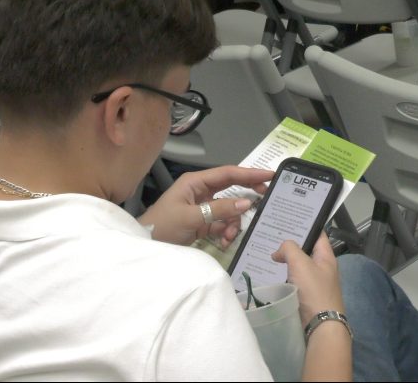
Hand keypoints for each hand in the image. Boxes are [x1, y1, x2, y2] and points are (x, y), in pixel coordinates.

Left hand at [139, 166, 272, 245]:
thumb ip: (219, 210)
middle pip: (231, 188)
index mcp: (195, 182)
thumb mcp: (191, 217)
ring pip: (229, 210)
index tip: (270, 175)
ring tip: (229, 236)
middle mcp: (200, 191)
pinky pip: (222, 223)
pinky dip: (226, 232)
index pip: (227, 173)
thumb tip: (247, 202)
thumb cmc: (163, 225)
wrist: (147, 244)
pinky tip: (224, 241)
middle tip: (265, 200)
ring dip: (233, 223)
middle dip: (247, 196)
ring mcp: (202, 207)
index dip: (249, 173)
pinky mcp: (203, 223)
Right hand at [272, 232, 344, 326]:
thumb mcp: (300, 262)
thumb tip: (279, 252)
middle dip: (289, 242)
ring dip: (285, 259)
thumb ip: (289, 248)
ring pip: (297, 263)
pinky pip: (293, 277)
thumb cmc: (314, 289)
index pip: (317, 233)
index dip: (305, 224)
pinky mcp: (306, 293)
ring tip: (267, 251)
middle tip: (271, 234)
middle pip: (305, 248)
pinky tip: (271, 271)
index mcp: (326, 256)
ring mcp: (314, 280)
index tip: (288, 218)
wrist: (320, 323)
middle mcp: (322, 266)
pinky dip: (283, 273)